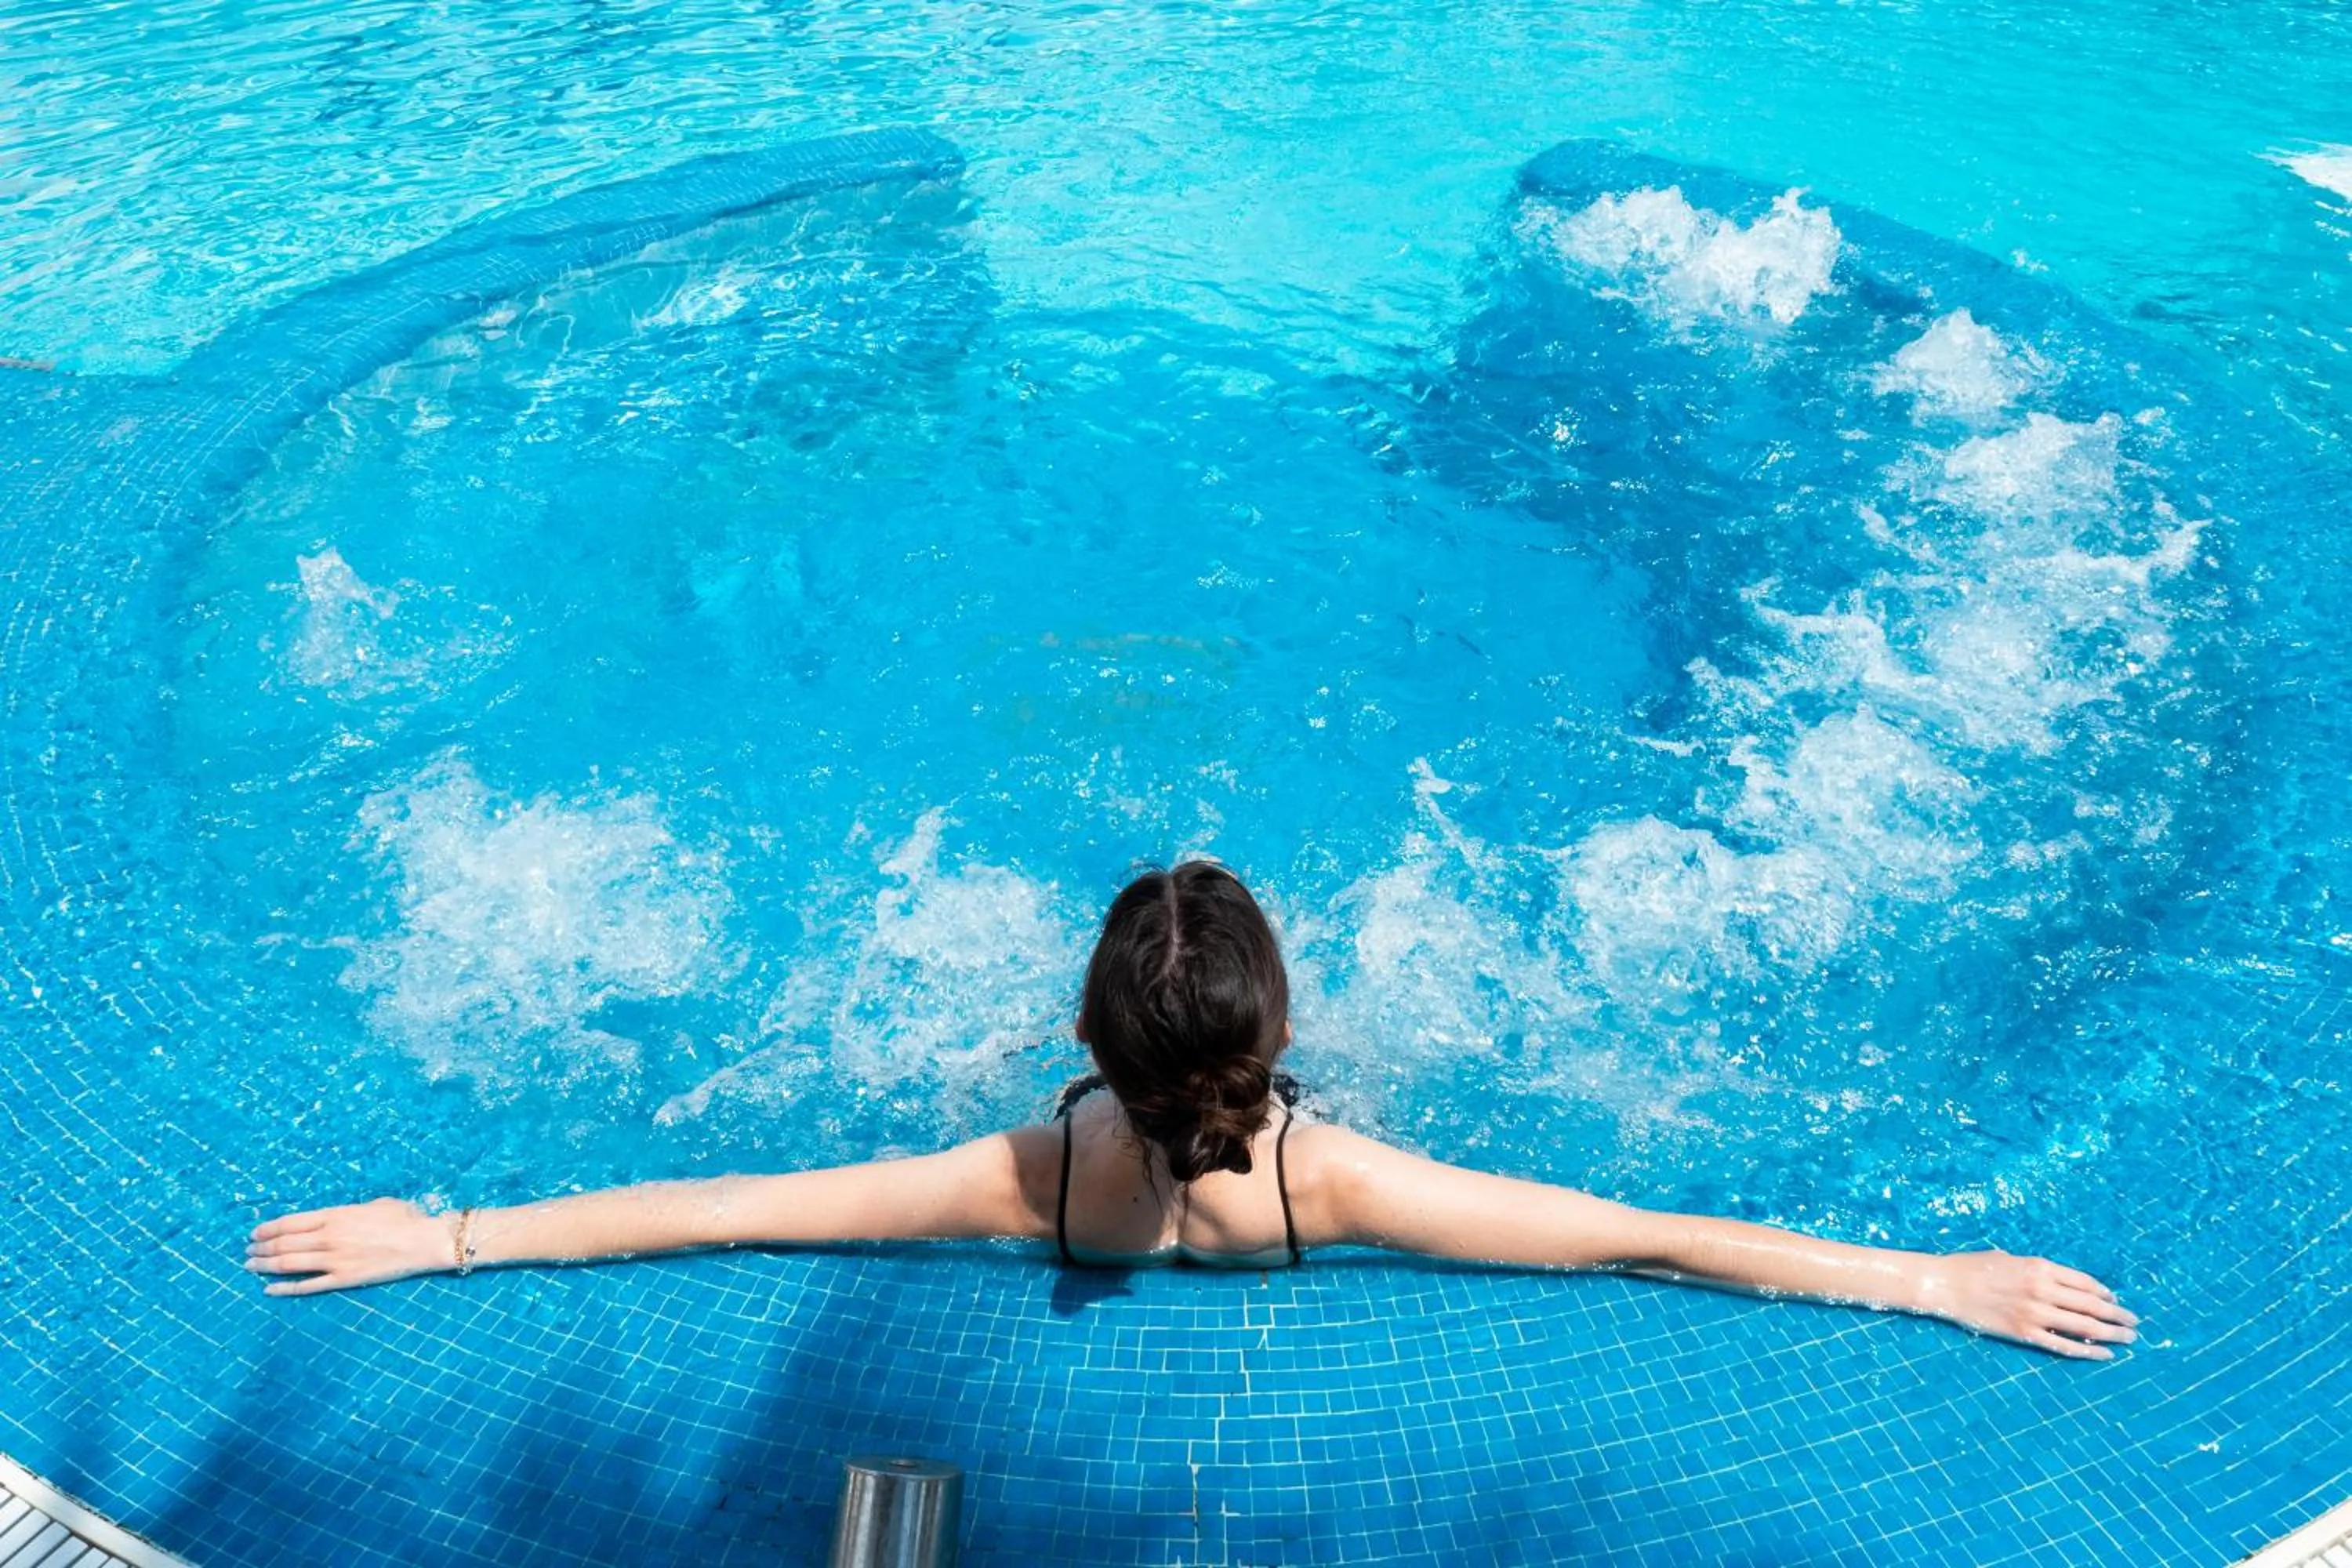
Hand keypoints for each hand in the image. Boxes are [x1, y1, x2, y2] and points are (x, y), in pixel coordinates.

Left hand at [247, 1198, 454, 1295]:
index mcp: (334, 1216)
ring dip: (265, 1266)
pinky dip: (285, 1288)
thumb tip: (337, 1218)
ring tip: (251, 1266)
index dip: (267, 1228)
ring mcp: (334, 1260)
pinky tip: (270, 1290)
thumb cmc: (404, 1218)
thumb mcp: (374, 1204)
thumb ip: (349, 1211)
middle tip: (247, 1251)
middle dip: (260, 1247)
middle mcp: (328, 1237)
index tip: (254, 1233)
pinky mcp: (343, 1280)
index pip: (289, 1223)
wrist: (423, 1241)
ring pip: (289, 1264)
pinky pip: (307, 1286)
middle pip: (283, 1244)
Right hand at [1918, 1250, 2137, 1358]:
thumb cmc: (1974, 1267)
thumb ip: (2037, 1270)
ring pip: (2083, 1326)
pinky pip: (2063, 1346)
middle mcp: (2042, 1289)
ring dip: (2110, 1333)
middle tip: (2134, 1323)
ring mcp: (2034, 1313)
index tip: (2116, 1301)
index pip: (2085, 1282)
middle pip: (2091, 1305)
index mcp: (2040, 1267)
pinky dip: (2087, 1351)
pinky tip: (2104, 1354)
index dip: (2105, 1293)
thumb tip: (2061, 1283)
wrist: (1945, 1284)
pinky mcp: (2024, 1334)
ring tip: (2128, 1339)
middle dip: (2117, 1315)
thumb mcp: (2010, 1258)